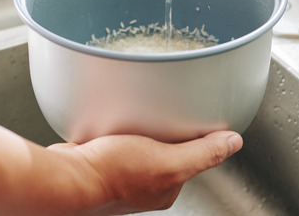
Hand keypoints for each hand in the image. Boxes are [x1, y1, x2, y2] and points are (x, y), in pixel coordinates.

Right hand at [46, 130, 241, 214]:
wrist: (65, 178)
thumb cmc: (111, 174)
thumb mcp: (168, 161)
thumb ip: (203, 153)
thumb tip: (234, 143)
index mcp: (166, 188)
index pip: (191, 156)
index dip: (195, 135)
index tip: (194, 116)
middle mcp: (144, 184)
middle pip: (164, 148)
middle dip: (163, 128)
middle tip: (160, 110)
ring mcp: (120, 172)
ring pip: (139, 141)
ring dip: (138, 126)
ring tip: (136, 112)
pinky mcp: (98, 160)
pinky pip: (114, 138)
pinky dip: (116, 126)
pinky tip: (113, 117)